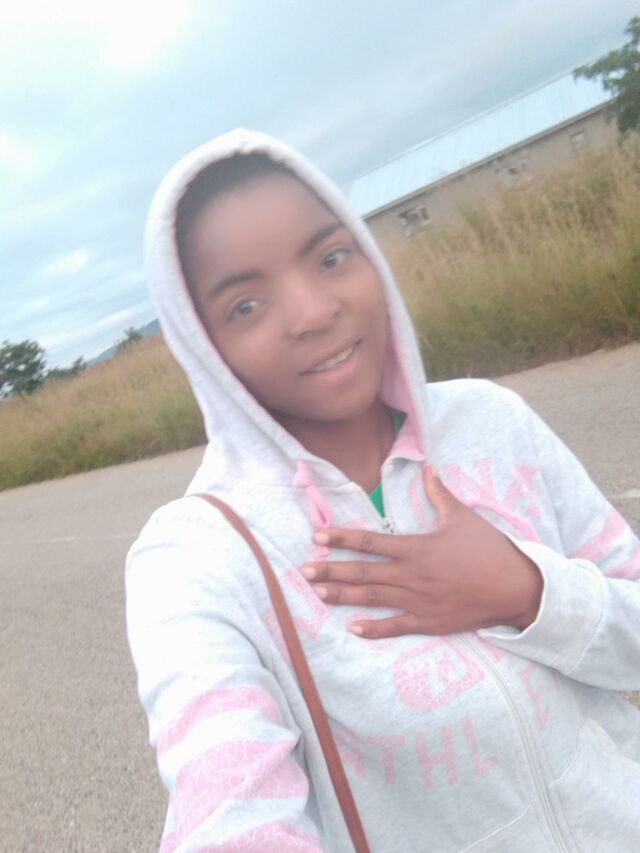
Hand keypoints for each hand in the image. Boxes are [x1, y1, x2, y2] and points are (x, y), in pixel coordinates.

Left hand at [302, 467, 542, 638]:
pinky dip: (374, 629)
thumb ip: (439, 493)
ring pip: (373, 599)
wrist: (515, 587)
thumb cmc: (489, 549)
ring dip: (343, 597)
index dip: (341, 539)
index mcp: (417, 548)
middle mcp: (412, 575)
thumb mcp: (461, 517)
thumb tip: (427, 466)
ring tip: (318, 594)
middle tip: (303, 572)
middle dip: (331, 571)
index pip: (371, 541)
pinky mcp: (430, 622)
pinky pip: (396, 627)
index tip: (317, 538)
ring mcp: (419, 601)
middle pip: (363, 572)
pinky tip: (352, 628)